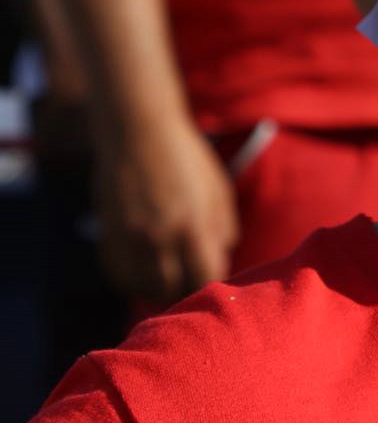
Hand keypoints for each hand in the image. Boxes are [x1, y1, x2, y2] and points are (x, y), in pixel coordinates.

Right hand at [93, 120, 238, 304]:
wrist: (140, 132)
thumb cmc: (188, 160)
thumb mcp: (219, 191)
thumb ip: (224, 229)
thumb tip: (223, 259)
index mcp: (194, 227)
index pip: (205, 278)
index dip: (211, 281)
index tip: (212, 276)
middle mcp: (160, 238)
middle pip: (173, 290)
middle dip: (184, 289)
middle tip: (189, 281)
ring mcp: (130, 238)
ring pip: (142, 288)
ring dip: (156, 289)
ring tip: (168, 280)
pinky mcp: (108, 233)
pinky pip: (118, 274)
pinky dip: (132, 279)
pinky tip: (144, 271)